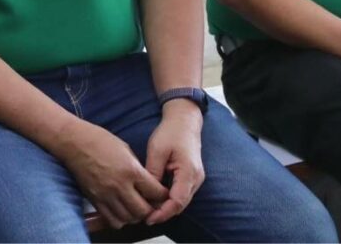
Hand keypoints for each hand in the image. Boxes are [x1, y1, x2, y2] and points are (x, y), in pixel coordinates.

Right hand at [52, 120, 167, 228]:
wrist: (74, 142)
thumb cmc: (99, 140)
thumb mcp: (125, 148)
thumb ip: (137, 168)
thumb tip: (146, 182)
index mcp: (131, 170)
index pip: (155, 192)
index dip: (162, 195)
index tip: (162, 194)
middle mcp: (120, 185)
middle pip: (144, 210)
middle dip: (151, 209)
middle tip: (151, 204)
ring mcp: (106, 195)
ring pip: (129, 218)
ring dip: (136, 215)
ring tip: (136, 208)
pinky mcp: (95, 200)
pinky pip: (112, 220)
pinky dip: (120, 219)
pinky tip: (122, 211)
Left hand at [142, 102, 205, 224]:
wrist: (184, 121)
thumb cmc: (171, 132)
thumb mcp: (157, 150)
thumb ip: (153, 172)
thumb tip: (147, 193)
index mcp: (189, 172)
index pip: (177, 201)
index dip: (163, 213)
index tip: (149, 218)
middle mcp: (196, 179)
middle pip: (180, 205)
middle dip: (163, 213)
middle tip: (144, 217)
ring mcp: (196, 179)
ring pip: (181, 201)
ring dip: (166, 207)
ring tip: (148, 211)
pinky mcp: (191, 178)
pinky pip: (181, 194)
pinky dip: (170, 200)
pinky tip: (156, 200)